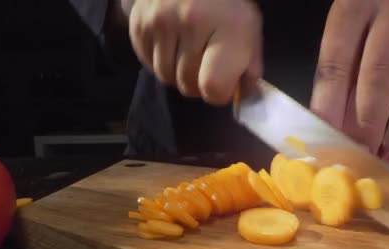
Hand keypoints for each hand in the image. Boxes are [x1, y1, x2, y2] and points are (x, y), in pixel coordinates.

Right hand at [127, 0, 262, 104]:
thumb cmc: (226, 6)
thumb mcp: (250, 30)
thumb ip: (248, 69)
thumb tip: (241, 98)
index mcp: (229, 26)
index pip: (213, 86)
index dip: (219, 93)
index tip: (223, 83)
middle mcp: (192, 22)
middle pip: (188, 85)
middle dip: (198, 83)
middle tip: (205, 63)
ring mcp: (161, 20)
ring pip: (165, 77)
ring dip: (177, 73)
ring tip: (187, 51)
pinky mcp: (139, 23)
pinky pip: (148, 63)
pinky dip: (160, 60)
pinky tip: (172, 43)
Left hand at [310, 0, 388, 169]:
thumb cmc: (368, 14)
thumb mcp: (343, 32)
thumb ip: (338, 76)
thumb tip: (331, 128)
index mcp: (354, 8)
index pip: (338, 62)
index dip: (330, 106)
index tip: (324, 140)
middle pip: (380, 75)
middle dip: (368, 124)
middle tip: (358, 158)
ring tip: (387, 161)